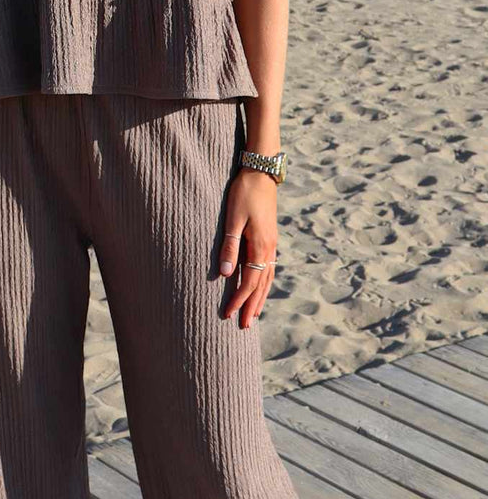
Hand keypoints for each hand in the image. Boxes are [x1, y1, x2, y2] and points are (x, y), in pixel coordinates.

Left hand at [218, 167, 277, 327]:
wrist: (261, 172)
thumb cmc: (243, 193)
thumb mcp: (233, 219)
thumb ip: (229, 247)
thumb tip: (226, 274)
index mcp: (260, 246)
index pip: (249, 282)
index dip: (239, 300)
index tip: (228, 314)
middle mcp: (269, 249)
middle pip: (261, 286)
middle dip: (251, 307)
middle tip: (244, 327)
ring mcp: (272, 245)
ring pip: (267, 279)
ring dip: (260, 299)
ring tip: (253, 315)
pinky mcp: (270, 239)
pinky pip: (269, 269)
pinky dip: (265, 284)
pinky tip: (261, 290)